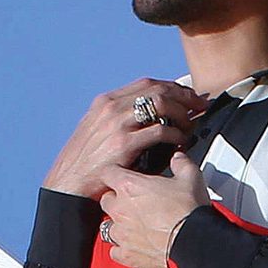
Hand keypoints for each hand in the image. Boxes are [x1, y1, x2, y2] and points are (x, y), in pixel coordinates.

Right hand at [46, 79, 204, 197]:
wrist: (68, 183)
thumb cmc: (85, 162)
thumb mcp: (95, 130)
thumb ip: (117, 119)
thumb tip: (145, 116)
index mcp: (106, 102)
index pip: (147, 84)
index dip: (172, 87)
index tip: (186, 95)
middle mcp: (112, 108)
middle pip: (158, 89)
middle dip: (184, 96)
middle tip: (198, 107)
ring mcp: (118, 124)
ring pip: (161, 104)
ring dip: (181, 114)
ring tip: (189, 126)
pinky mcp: (124, 143)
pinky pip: (160, 131)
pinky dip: (176, 134)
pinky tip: (180, 142)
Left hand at [96, 154, 206, 267]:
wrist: (193, 243)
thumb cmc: (189, 213)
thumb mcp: (190, 178)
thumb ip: (180, 164)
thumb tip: (178, 159)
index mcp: (129, 186)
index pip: (108, 173)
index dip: (116, 173)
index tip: (122, 176)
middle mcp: (120, 210)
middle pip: (106, 200)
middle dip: (117, 200)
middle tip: (134, 202)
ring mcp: (121, 233)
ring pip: (107, 226)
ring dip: (119, 225)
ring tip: (135, 225)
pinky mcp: (126, 254)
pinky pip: (115, 251)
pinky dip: (123, 248)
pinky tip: (135, 246)